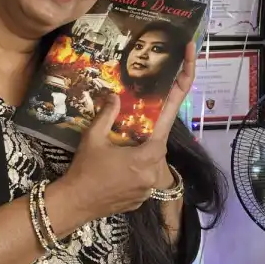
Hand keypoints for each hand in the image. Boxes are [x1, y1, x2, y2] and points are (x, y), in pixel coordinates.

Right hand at [58, 42, 195, 219]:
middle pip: (158, 140)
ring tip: (113, 154)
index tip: (189, 58)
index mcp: (149, 153)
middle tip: (122, 133)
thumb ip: (107, 114)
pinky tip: (113, 169)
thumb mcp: (93, 138)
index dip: (183, 83)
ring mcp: (151, 186)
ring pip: (150, 158)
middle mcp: (155, 171)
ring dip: (137, 150)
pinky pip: (143, 174)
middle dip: (144, 132)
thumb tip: (114, 96)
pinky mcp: (143, 197)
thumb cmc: (84, 170)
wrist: (75, 205)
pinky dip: (132, 166)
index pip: (170, 115)